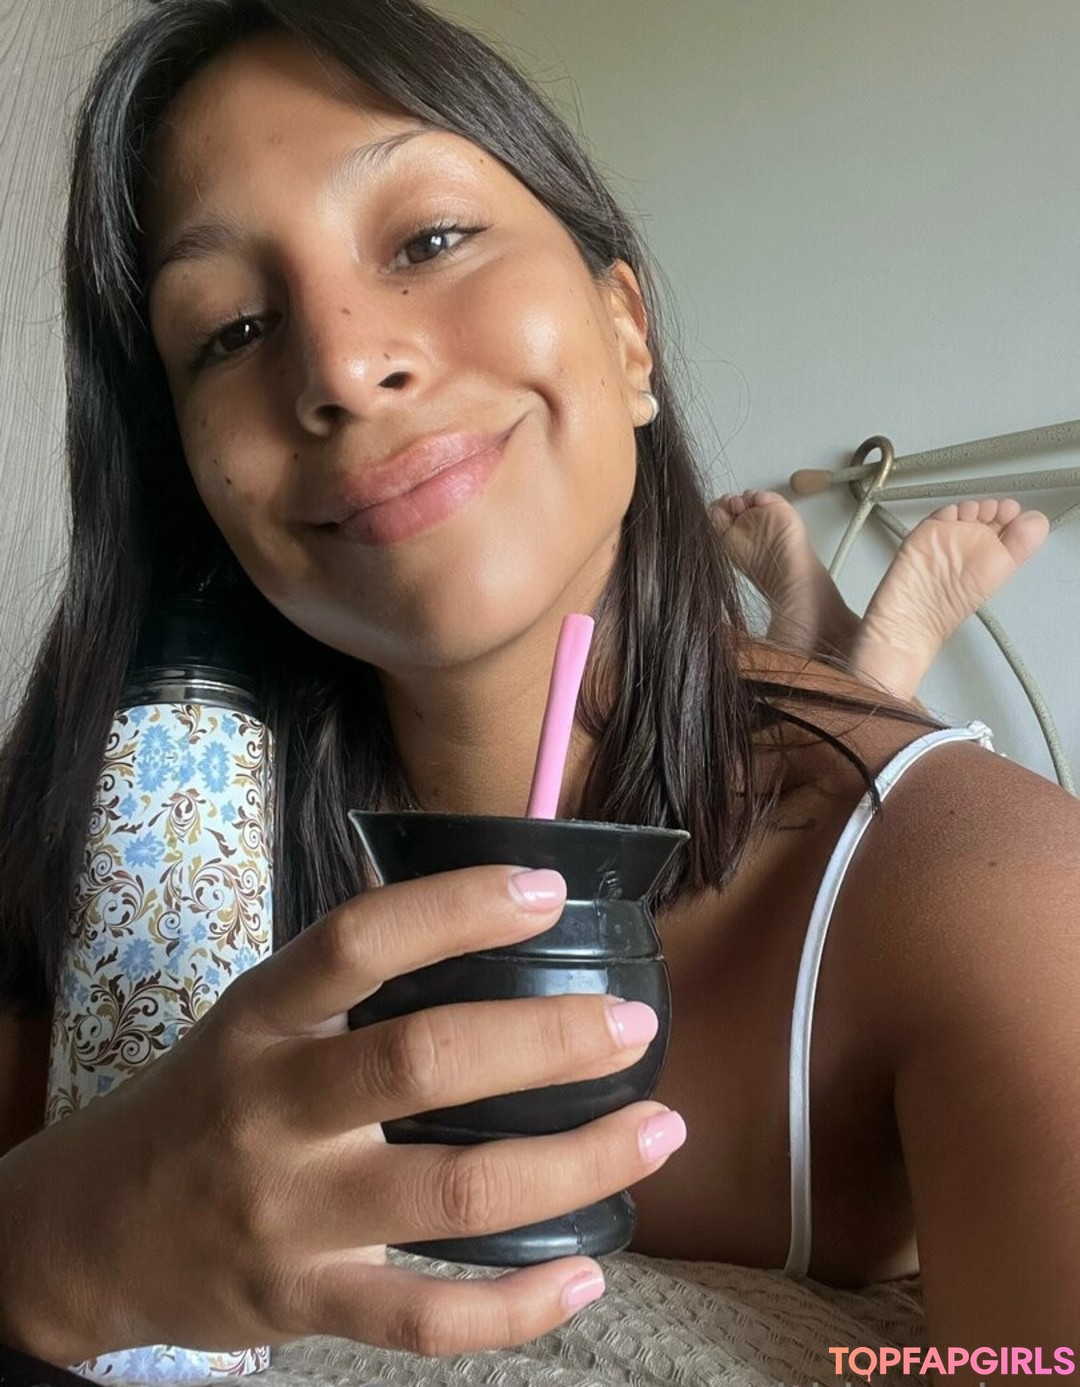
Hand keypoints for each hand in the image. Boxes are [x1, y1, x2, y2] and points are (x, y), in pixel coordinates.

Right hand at [0, 865, 684, 1360]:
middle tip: (632, 1027)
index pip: (361, 939)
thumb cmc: (205, 1102)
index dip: (459, 907)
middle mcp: (274, 1107)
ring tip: (656, 1133)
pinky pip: (426, 1317)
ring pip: (455, 1192)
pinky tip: (587, 1273)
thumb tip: (482, 909)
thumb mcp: (253, 1017)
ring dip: (575, 1164)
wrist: (90, 1232)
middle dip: (548, 1041)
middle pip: (425, 1062)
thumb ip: (347, 979)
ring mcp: (290, 1213)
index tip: (548, 890)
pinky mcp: (304, 1303)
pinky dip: (518, 1305)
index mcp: (264, 1017)